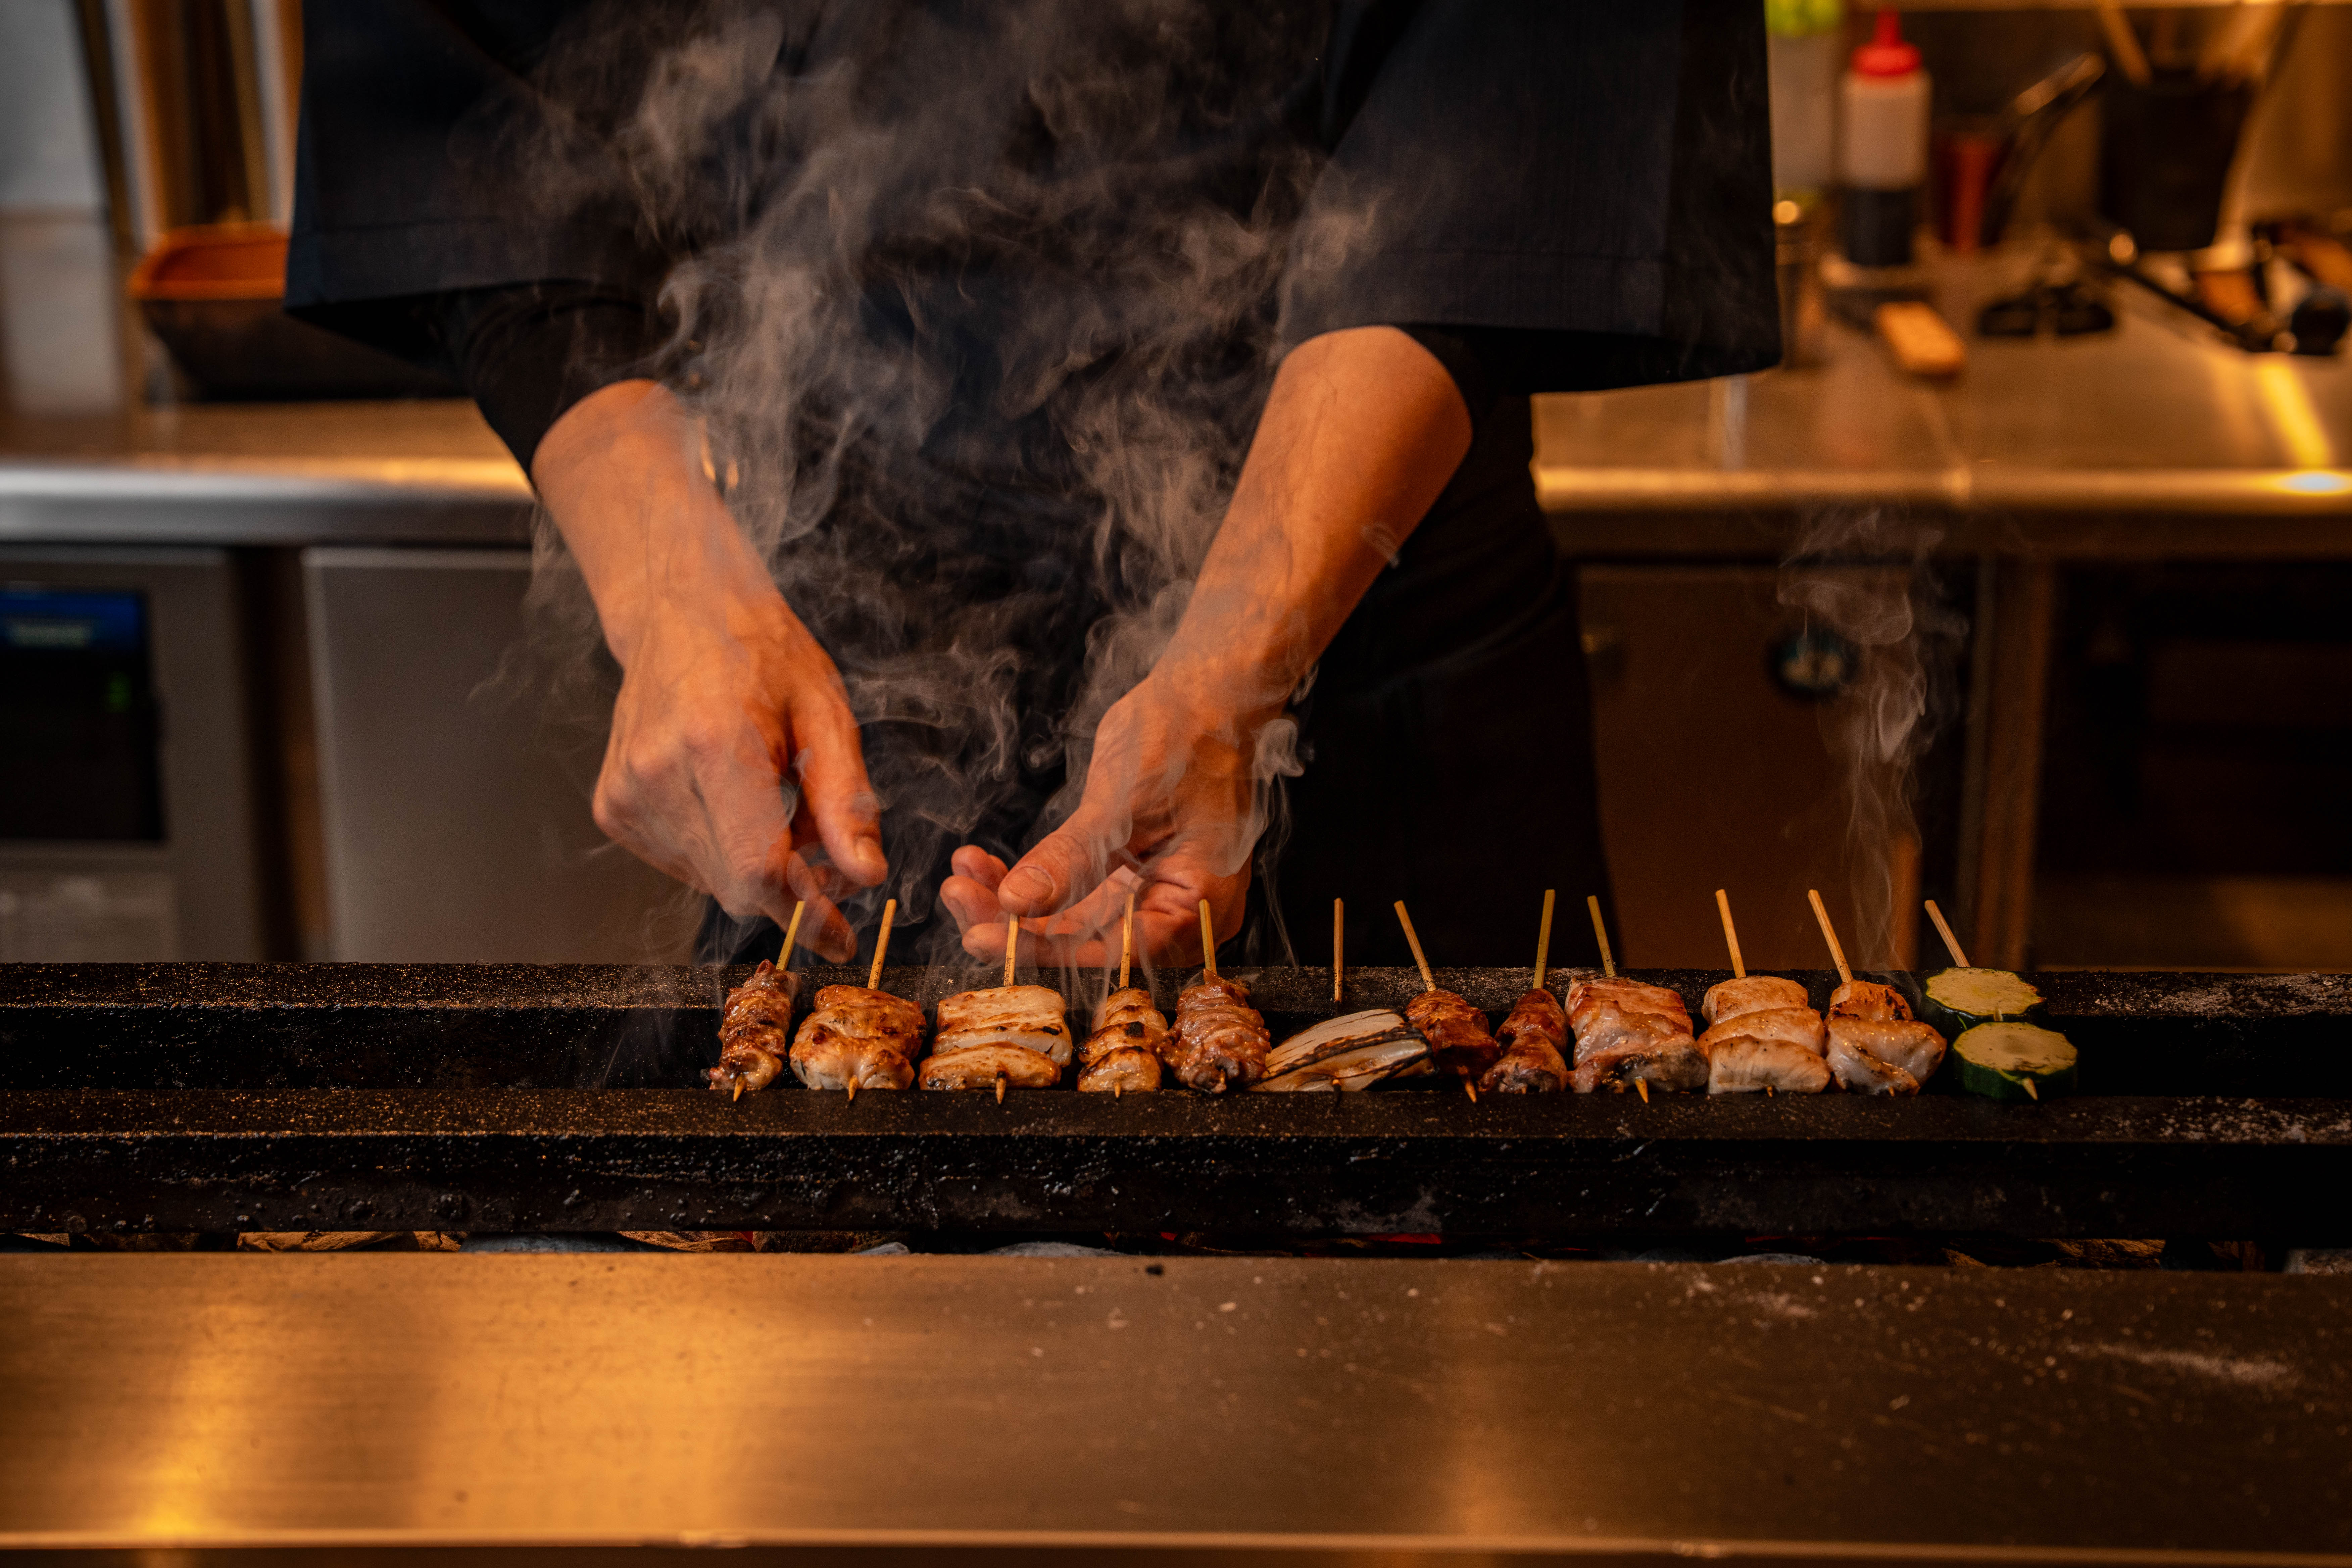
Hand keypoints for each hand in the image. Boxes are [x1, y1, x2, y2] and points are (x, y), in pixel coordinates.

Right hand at [535, 381, 885, 957]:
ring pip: (711, 881)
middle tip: (826, 855)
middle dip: (791, 889)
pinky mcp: (613, 807)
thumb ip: (845, 800)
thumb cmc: (760, 652)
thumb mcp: (826, 715)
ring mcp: (627, 793)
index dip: (806, 913)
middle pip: (736, 884)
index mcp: (714, 743)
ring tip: (778, 808)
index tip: (842, 936)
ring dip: (755, 867)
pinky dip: (720, 851)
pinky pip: (682, 863)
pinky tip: (735, 804)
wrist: (680, 611)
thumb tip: (866, 876)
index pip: (758, 868)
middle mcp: (658, 773)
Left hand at [938, 679, 1255, 966]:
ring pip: (1069, 917)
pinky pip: (1070, 888)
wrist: (1203, 695)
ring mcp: (1149, 889)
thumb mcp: (1122, 804)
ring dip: (1011, 900)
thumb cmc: (1186, 738)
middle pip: (1085, 940)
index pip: (1112, 949)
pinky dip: (1028, 877)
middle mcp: (1176, 909)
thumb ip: (1071, 859)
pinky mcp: (1123, 870)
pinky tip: (982, 863)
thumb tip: (1015, 903)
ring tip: (961, 877)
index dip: (1044, 949)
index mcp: (1199, 905)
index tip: (984, 937)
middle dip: (1015, 923)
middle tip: (958, 899)